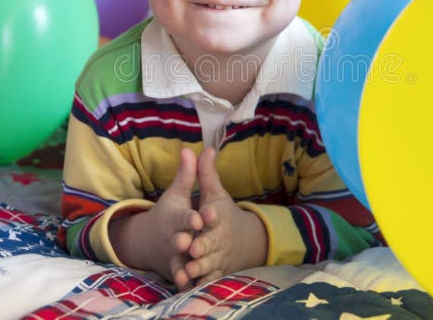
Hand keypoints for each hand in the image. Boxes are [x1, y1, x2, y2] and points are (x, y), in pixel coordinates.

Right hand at [109, 148, 202, 289]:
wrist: (149, 241)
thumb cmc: (169, 214)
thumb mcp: (177, 194)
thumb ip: (187, 175)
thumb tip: (192, 148)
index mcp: (176, 218)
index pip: (184, 217)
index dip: (191, 218)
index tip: (199, 218)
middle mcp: (174, 236)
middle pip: (180, 239)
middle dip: (185, 241)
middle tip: (191, 243)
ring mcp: (174, 255)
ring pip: (179, 261)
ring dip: (183, 266)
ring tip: (189, 271)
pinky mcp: (175, 269)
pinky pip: (180, 276)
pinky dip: (183, 283)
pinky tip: (188, 287)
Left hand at [185, 148, 267, 285]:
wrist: (244, 241)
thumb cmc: (223, 214)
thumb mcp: (215, 194)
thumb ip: (206, 173)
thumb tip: (205, 147)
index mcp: (218, 216)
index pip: (215, 214)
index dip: (209, 215)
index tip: (204, 214)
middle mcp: (220, 237)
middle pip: (211, 242)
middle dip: (202, 245)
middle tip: (191, 247)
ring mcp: (219, 255)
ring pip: (209, 262)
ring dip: (200, 267)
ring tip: (188, 269)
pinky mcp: (216, 270)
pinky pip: (209, 277)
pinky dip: (201, 282)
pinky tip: (191, 285)